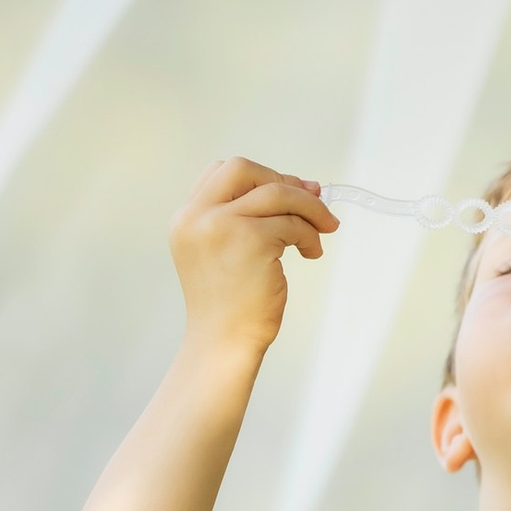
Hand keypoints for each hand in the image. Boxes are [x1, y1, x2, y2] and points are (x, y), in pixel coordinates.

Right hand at [169, 157, 335, 359]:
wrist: (225, 342)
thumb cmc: (231, 304)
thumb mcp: (225, 251)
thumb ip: (249, 217)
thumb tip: (305, 186)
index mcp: (186, 218)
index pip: (222, 173)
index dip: (260, 177)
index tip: (289, 191)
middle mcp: (197, 216)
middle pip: (244, 169)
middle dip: (283, 181)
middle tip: (312, 203)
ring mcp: (222, 225)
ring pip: (276, 192)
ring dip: (309, 207)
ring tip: (325, 229)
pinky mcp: (251, 240)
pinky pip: (292, 223)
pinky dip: (309, 235)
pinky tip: (311, 252)